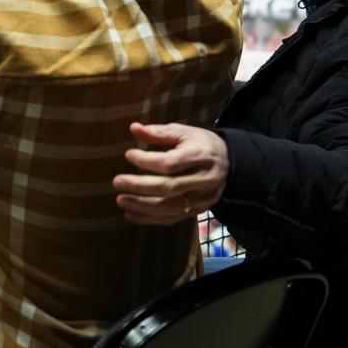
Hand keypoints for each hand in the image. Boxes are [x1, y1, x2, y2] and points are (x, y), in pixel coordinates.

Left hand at [112, 122, 229, 224]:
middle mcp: (204, 179)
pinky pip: (173, 218)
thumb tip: (133, 128)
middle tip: (117, 182)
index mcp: (201, 155)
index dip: (147, 161)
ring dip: (142, 206)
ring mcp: (203, 198)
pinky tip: (131, 213)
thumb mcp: (184, 132)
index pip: (171, 163)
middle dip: (140, 187)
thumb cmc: (201, 144)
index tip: (128, 155)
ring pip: (170, 207)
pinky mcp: (199, 210)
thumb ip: (159, 132)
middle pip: (170, 187)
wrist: (229, 163)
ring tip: (121, 199)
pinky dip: (150, 219)